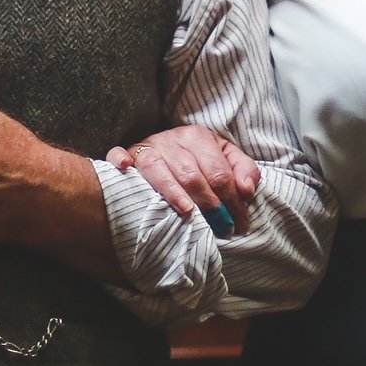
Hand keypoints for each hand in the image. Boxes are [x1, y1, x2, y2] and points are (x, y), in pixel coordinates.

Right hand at [106, 125, 258, 233]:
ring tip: (187, 212)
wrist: (167, 147)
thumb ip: (243, 170)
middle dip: (209, 205)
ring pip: (158, 169)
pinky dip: (120, 161)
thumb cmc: (199, 158)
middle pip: (192, 175)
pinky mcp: (127, 153)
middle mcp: (172, 139)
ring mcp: (148, 146)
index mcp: (198, 137)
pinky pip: (118, 154)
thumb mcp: (226, 158)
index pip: (219, 173)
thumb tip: (247, 190)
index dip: (232, 201)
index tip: (239, 224)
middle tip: (220, 228)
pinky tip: (125, 169)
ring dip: (172, 191)